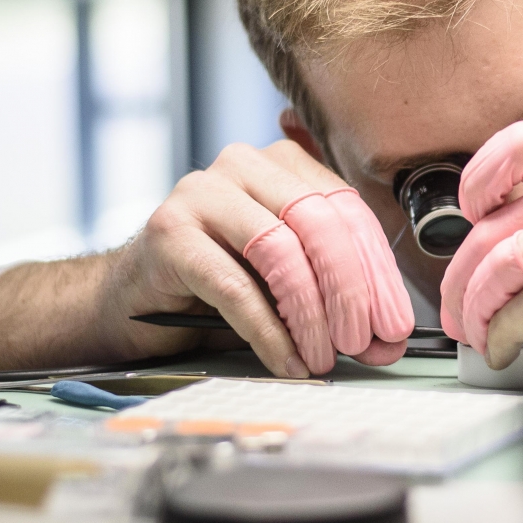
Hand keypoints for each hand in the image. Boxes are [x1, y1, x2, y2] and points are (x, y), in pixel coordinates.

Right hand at [0, 140, 414, 375]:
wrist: (128, 301)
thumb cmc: (215, 286)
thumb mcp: (285, 275)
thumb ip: (333, 290)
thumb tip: (387, 337)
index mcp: (281, 162)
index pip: (347, 210)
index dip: (378, 273)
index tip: (393, 325)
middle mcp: (241, 164)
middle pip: (318, 223)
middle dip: (350, 292)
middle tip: (364, 344)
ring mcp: (201, 194)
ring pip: (280, 251)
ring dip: (311, 315)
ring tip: (323, 357)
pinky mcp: (169, 234)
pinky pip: (235, 287)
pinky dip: (268, 332)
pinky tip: (287, 361)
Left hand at [438, 121, 522, 374]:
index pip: (522, 144)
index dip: (478, 175)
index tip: (464, 211)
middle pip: (498, 220)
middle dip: (461, 275)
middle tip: (456, 313)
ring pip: (506, 260)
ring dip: (476, 308)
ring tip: (476, 337)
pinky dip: (509, 331)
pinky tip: (509, 349)